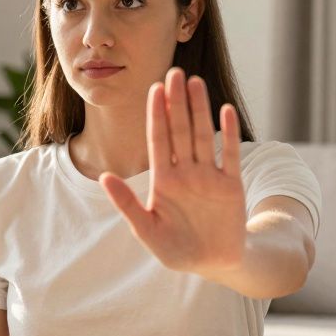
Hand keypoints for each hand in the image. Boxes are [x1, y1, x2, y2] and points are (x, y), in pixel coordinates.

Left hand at [100, 68, 246, 276]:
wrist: (215, 263)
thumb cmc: (177, 249)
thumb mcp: (147, 230)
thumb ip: (127, 204)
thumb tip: (104, 177)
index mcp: (163, 180)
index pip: (158, 140)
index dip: (156, 115)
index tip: (153, 89)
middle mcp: (186, 172)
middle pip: (179, 130)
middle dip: (176, 102)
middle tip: (173, 72)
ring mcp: (209, 176)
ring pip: (202, 135)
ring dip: (199, 109)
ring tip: (195, 82)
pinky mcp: (231, 185)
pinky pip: (228, 154)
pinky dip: (227, 134)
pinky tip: (224, 110)